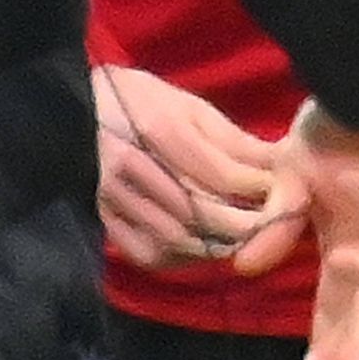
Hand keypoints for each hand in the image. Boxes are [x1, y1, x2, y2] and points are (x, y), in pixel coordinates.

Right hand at [94, 64, 293, 267]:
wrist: (73, 111)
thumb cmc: (138, 101)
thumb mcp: (190, 107)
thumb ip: (234, 141)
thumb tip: (280, 167)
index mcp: (157, 129)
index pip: (219, 174)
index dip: (258, 190)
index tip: (286, 195)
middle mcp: (131, 166)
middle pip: (200, 212)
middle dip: (245, 225)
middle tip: (272, 226)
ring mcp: (112, 197)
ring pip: (178, 239)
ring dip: (219, 244)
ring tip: (245, 237)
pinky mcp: (102, 220)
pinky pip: (148, 254)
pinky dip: (183, 258)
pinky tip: (204, 246)